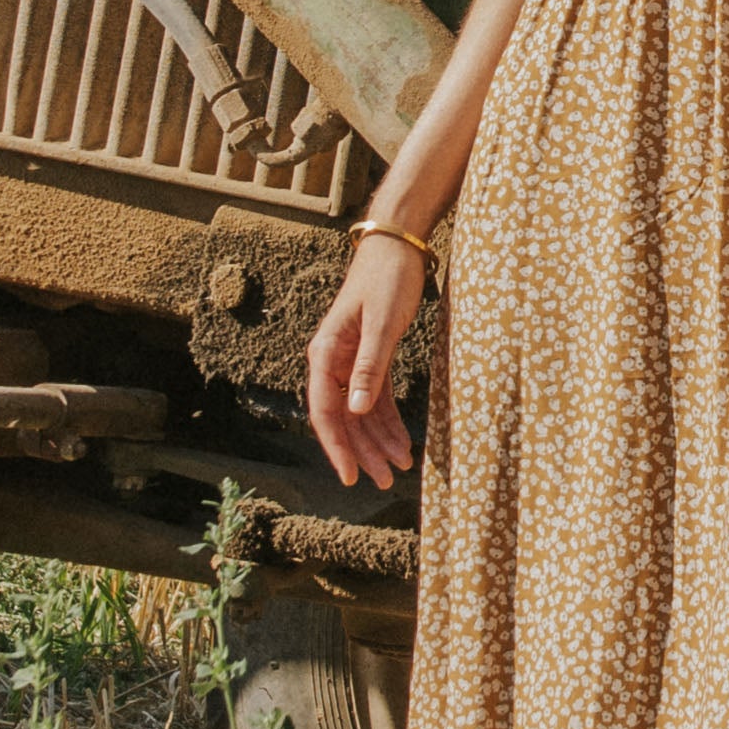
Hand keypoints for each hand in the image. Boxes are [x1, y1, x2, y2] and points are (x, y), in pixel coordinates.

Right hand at [305, 224, 433, 488]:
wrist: (398, 247)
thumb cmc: (388, 279)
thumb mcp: (381, 324)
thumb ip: (369, 367)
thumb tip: (354, 411)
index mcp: (325, 354)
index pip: (325, 411)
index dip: (337, 447)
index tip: (350, 477)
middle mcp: (332, 362)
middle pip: (343, 419)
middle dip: (362, 452)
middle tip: (384, 481)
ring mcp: (350, 362)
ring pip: (360, 413)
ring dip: (378, 441)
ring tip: (398, 468)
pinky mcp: (371, 358)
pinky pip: (376, 398)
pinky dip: (388, 421)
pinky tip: (402, 443)